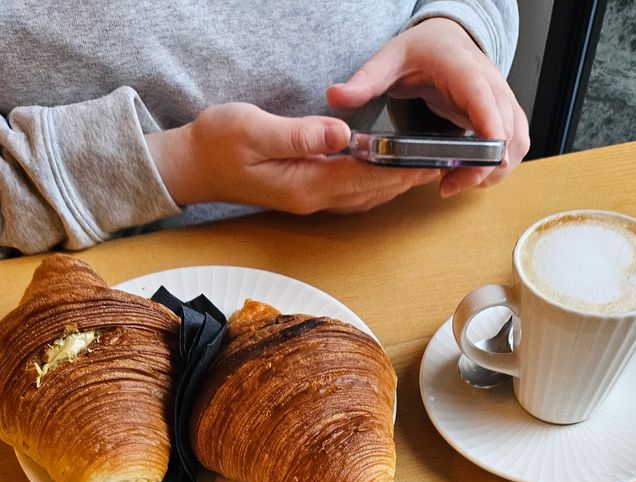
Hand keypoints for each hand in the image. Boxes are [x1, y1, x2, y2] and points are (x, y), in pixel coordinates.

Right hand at [146, 102, 441, 214]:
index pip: (363, 177)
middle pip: (372, 191)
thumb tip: (340, 134)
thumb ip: (299, 134)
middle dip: (408, 179)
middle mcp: (313, 198)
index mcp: (305, 184)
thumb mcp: (254, 129)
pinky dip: (377, 184)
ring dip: (396, 184)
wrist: (192, 165)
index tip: (429, 160)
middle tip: (444, 164)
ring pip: (365, 195)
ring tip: (428, 168)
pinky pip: (352, 192)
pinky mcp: (307, 191)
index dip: (398, 169)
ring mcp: (310, 198)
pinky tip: (391, 173)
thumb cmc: (217, 144)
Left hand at [327, 17, 529, 196]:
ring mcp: (502, 100)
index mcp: (463, 68)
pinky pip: (515, 145)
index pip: (484, 98)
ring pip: (517, 140)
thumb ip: (365, 79)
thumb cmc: (420, 51)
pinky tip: (469, 176)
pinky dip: (499, 166)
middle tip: (448, 185)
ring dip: (495, 170)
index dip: (490, 129)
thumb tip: (336, 96)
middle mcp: (490, 83)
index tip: (484, 158)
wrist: (444, 40)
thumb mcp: (388, 59)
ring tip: (456, 184)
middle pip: (507, 128)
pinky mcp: (504, 115)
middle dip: (484, 165)